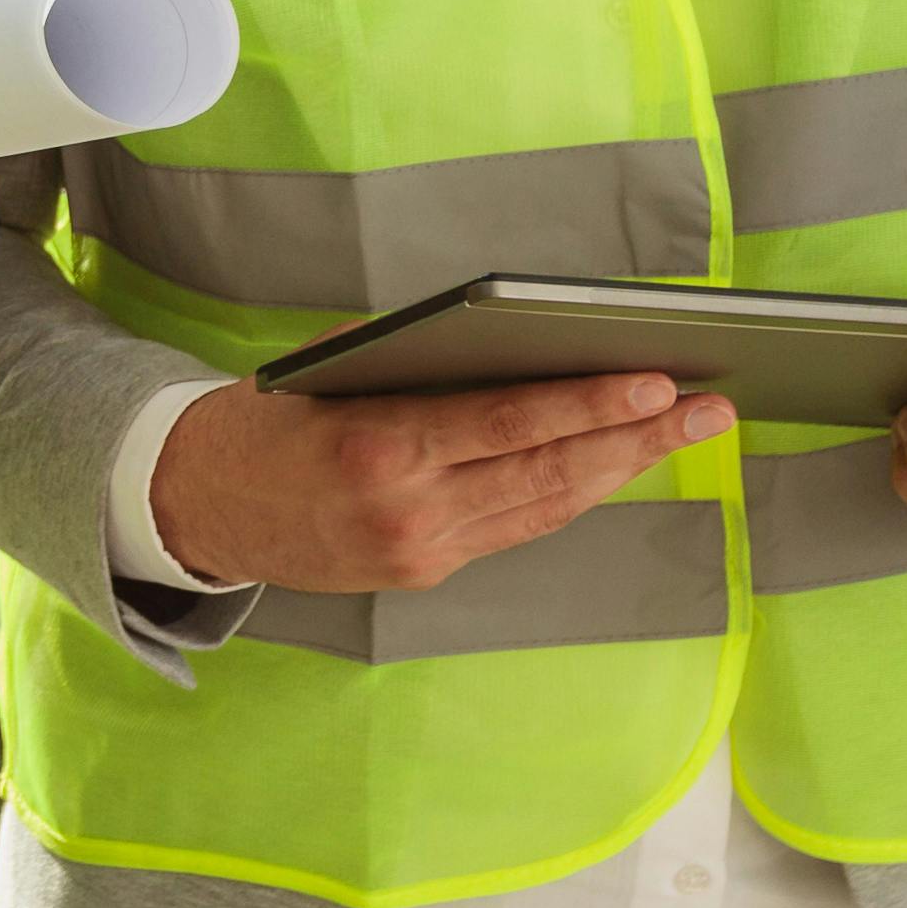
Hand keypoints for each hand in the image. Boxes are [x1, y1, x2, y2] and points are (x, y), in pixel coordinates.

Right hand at [146, 374, 729, 592]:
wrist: (198, 507)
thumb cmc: (263, 419)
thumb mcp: (324, 369)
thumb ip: (412, 359)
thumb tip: (512, 336)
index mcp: (378, 449)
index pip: (508, 424)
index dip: (590, 405)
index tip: (656, 381)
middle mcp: (409, 511)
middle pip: (549, 473)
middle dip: (638, 438)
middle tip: (708, 406)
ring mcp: (422, 551)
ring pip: (546, 506)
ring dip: (622, 468)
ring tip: (682, 429)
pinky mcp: (427, 570)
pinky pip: (517, 525)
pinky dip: (572, 491)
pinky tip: (613, 462)